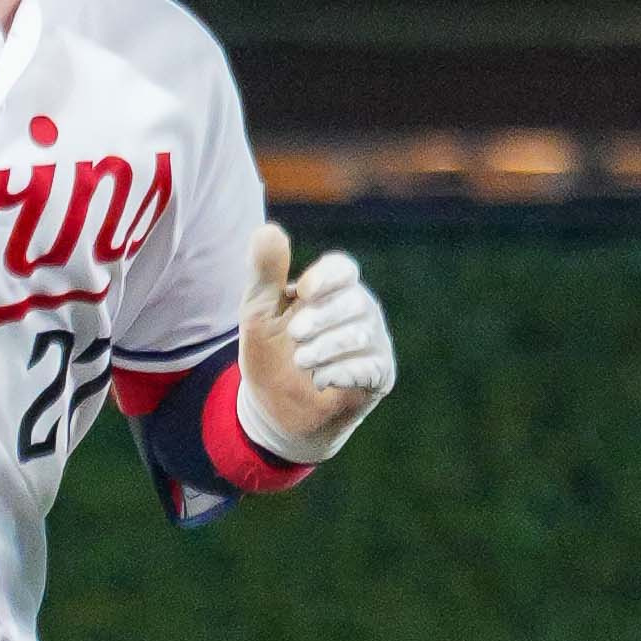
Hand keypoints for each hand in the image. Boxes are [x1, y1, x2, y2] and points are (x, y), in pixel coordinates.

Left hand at [240, 223, 396, 467]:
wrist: (276, 412)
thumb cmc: (269, 354)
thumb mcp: (259, 312)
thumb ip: (264, 273)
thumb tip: (269, 229)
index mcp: (331, 289)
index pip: (342, 268)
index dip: (325, 278)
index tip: (302, 293)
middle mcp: (359, 309)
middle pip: (354, 300)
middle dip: (320, 318)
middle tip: (295, 335)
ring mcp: (373, 341)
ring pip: (362, 333)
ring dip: (326, 348)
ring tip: (302, 361)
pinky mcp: (380, 374)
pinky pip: (371, 365)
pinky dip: (341, 372)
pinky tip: (321, 380)